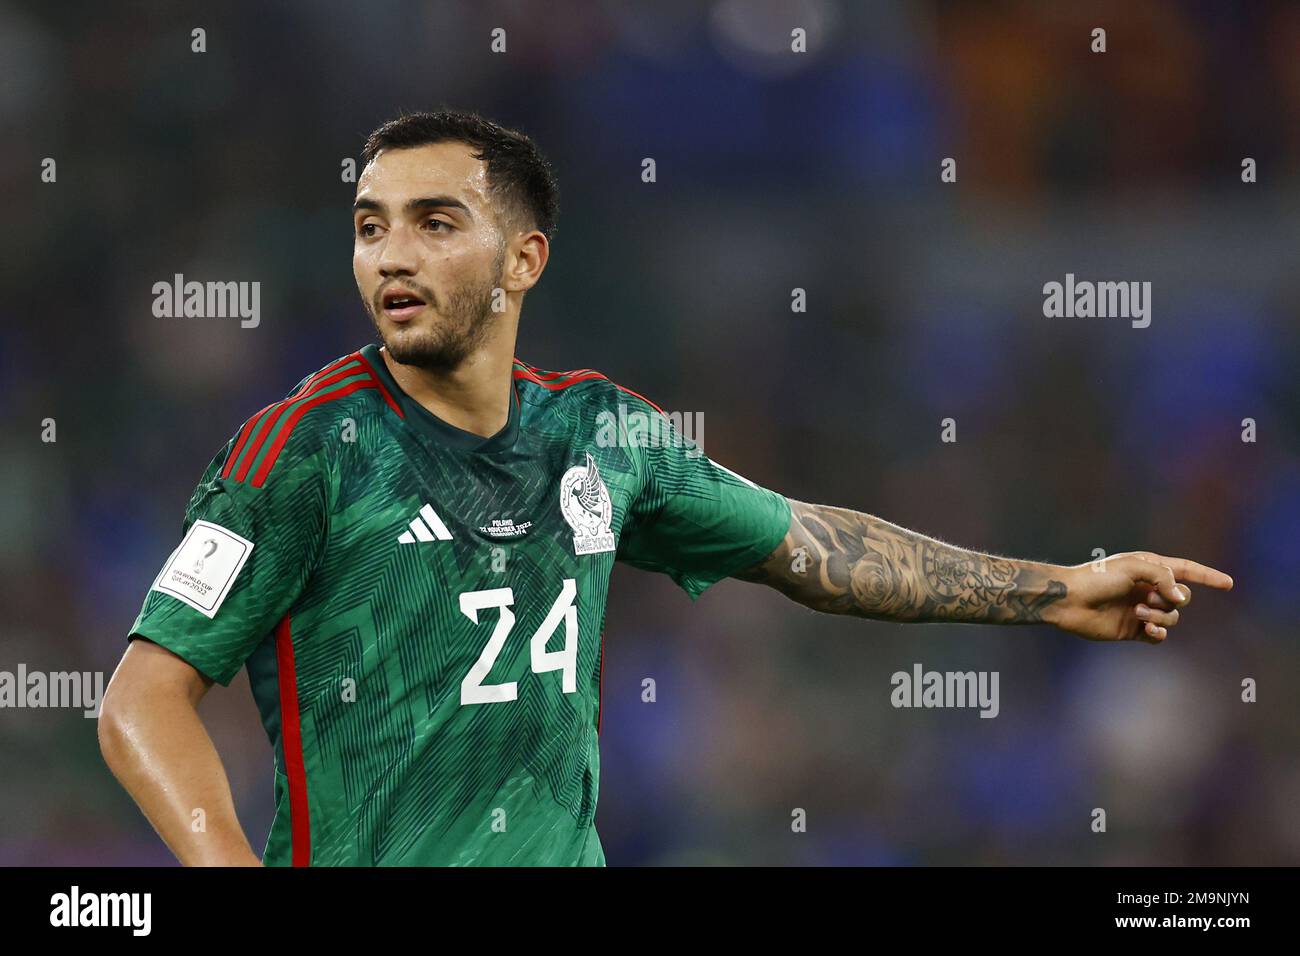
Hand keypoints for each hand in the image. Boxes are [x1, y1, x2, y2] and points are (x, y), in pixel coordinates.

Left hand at [1045, 551, 1232, 643]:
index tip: (1229, 584)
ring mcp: (1141, 610)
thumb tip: (1180, 598)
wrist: (1070, 600)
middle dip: (1172, 600)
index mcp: (1149, 568)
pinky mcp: (1133, 630)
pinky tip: (1147, 629)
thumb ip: (1164, 576)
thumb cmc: (1097, 578)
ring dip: (1160, 616)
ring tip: (1138, 613)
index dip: (1208, 577)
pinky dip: (1158, 633)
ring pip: (1172, 618)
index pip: (1186, 571)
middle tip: (1148, 598)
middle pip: (1182, 599)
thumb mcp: (1134, 566)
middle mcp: (1147, 589)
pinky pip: (1160, 636)